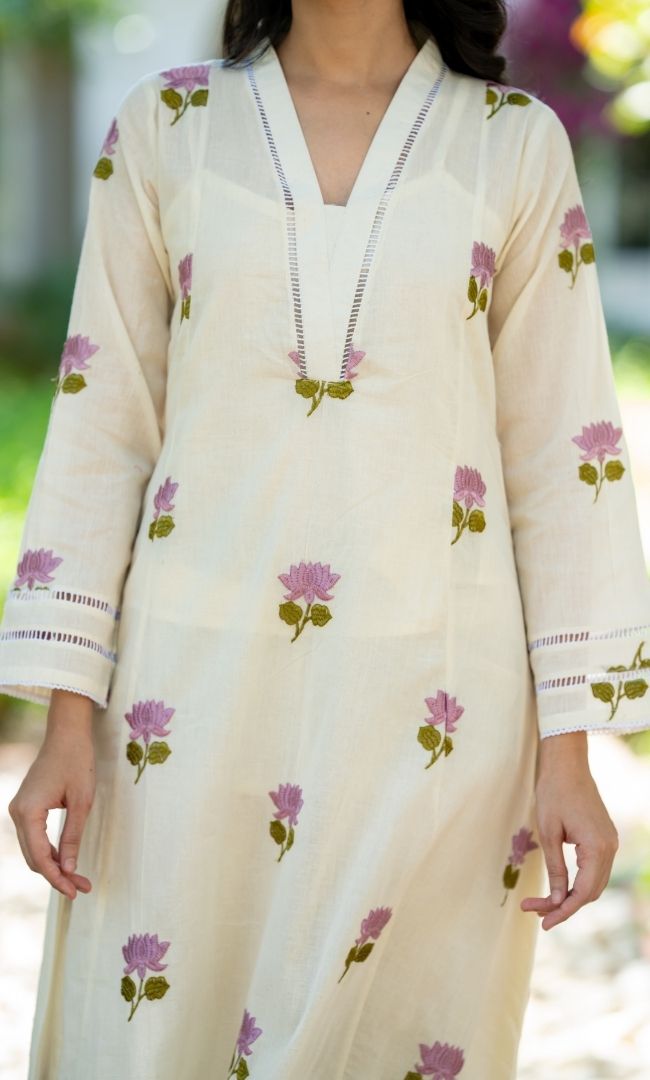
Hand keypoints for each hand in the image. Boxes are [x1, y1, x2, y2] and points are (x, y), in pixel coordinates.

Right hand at [7, 689, 95, 899]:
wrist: (67, 734)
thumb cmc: (77, 762)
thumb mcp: (82, 802)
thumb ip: (73, 836)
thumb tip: (69, 869)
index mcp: (28, 811)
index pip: (40, 857)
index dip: (57, 878)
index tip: (74, 892)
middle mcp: (17, 813)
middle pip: (34, 857)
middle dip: (57, 875)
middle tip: (81, 889)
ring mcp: (19, 809)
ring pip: (33, 849)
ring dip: (54, 865)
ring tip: (78, 880)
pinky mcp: (26, 807)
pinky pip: (35, 837)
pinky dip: (50, 851)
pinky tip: (67, 862)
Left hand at [521, 731, 618, 929]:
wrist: (567, 764)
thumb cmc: (554, 793)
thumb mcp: (548, 833)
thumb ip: (556, 868)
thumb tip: (558, 900)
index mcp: (597, 848)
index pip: (582, 893)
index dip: (563, 911)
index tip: (542, 922)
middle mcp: (610, 848)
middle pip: (590, 892)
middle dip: (563, 905)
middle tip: (534, 912)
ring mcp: (610, 843)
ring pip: (593, 883)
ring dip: (570, 895)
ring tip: (541, 903)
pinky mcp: (604, 838)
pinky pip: (594, 869)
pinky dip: (578, 882)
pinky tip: (558, 885)